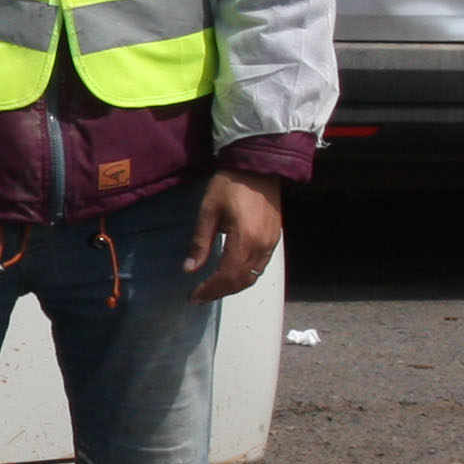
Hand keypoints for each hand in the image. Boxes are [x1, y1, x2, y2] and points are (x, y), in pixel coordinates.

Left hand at [186, 171, 282, 302]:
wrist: (258, 166)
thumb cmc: (230, 185)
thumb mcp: (208, 212)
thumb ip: (200, 243)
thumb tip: (189, 270)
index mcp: (245, 240)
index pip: (226, 276)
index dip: (209, 290)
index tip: (193, 297)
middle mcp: (262, 246)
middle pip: (241, 281)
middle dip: (219, 292)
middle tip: (200, 297)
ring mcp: (271, 243)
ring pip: (253, 276)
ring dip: (232, 286)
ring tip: (212, 289)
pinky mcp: (274, 238)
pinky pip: (260, 266)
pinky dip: (244, 276)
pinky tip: (230, 274)